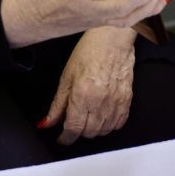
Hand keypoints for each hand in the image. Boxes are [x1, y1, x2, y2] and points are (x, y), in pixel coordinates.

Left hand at [39, 26, 136, 144]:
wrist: (112, 38)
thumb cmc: (89, 51)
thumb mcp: (66, 77)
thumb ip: (57, 104)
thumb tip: (47, 123)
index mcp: (82, 95)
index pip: (73, 128)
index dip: (65, 137)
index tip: (62, 138)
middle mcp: (100, 102)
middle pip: (88, 132)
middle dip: (78, 132)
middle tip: (73, 122)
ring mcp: (116, 102)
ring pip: (104, 131)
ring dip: (93, 130)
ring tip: (88, 117)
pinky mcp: (127, 99)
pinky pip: (118, 123)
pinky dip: (109, 125)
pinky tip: (102, 116)